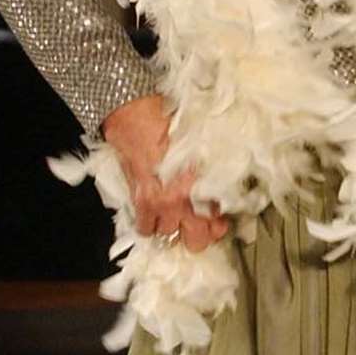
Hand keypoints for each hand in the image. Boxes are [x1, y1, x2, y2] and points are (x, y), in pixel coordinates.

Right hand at [101, 93, 229, 251]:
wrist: (135, 114)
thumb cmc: (168, 122)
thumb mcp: (201, 144)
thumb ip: (212, 171)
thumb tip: (220, 190)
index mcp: (202, 184)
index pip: (218, 220)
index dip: (218, 224)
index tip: (218, 221)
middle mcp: (183, 200)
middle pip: (197, 240)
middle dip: (199, 234)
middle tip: (198, 223)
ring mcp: (160, 204)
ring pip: (170, 234)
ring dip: (172, 225)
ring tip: (173, 214)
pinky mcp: (139, 202)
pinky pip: (145, 229)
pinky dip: (148, 225)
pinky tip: (153, 215)